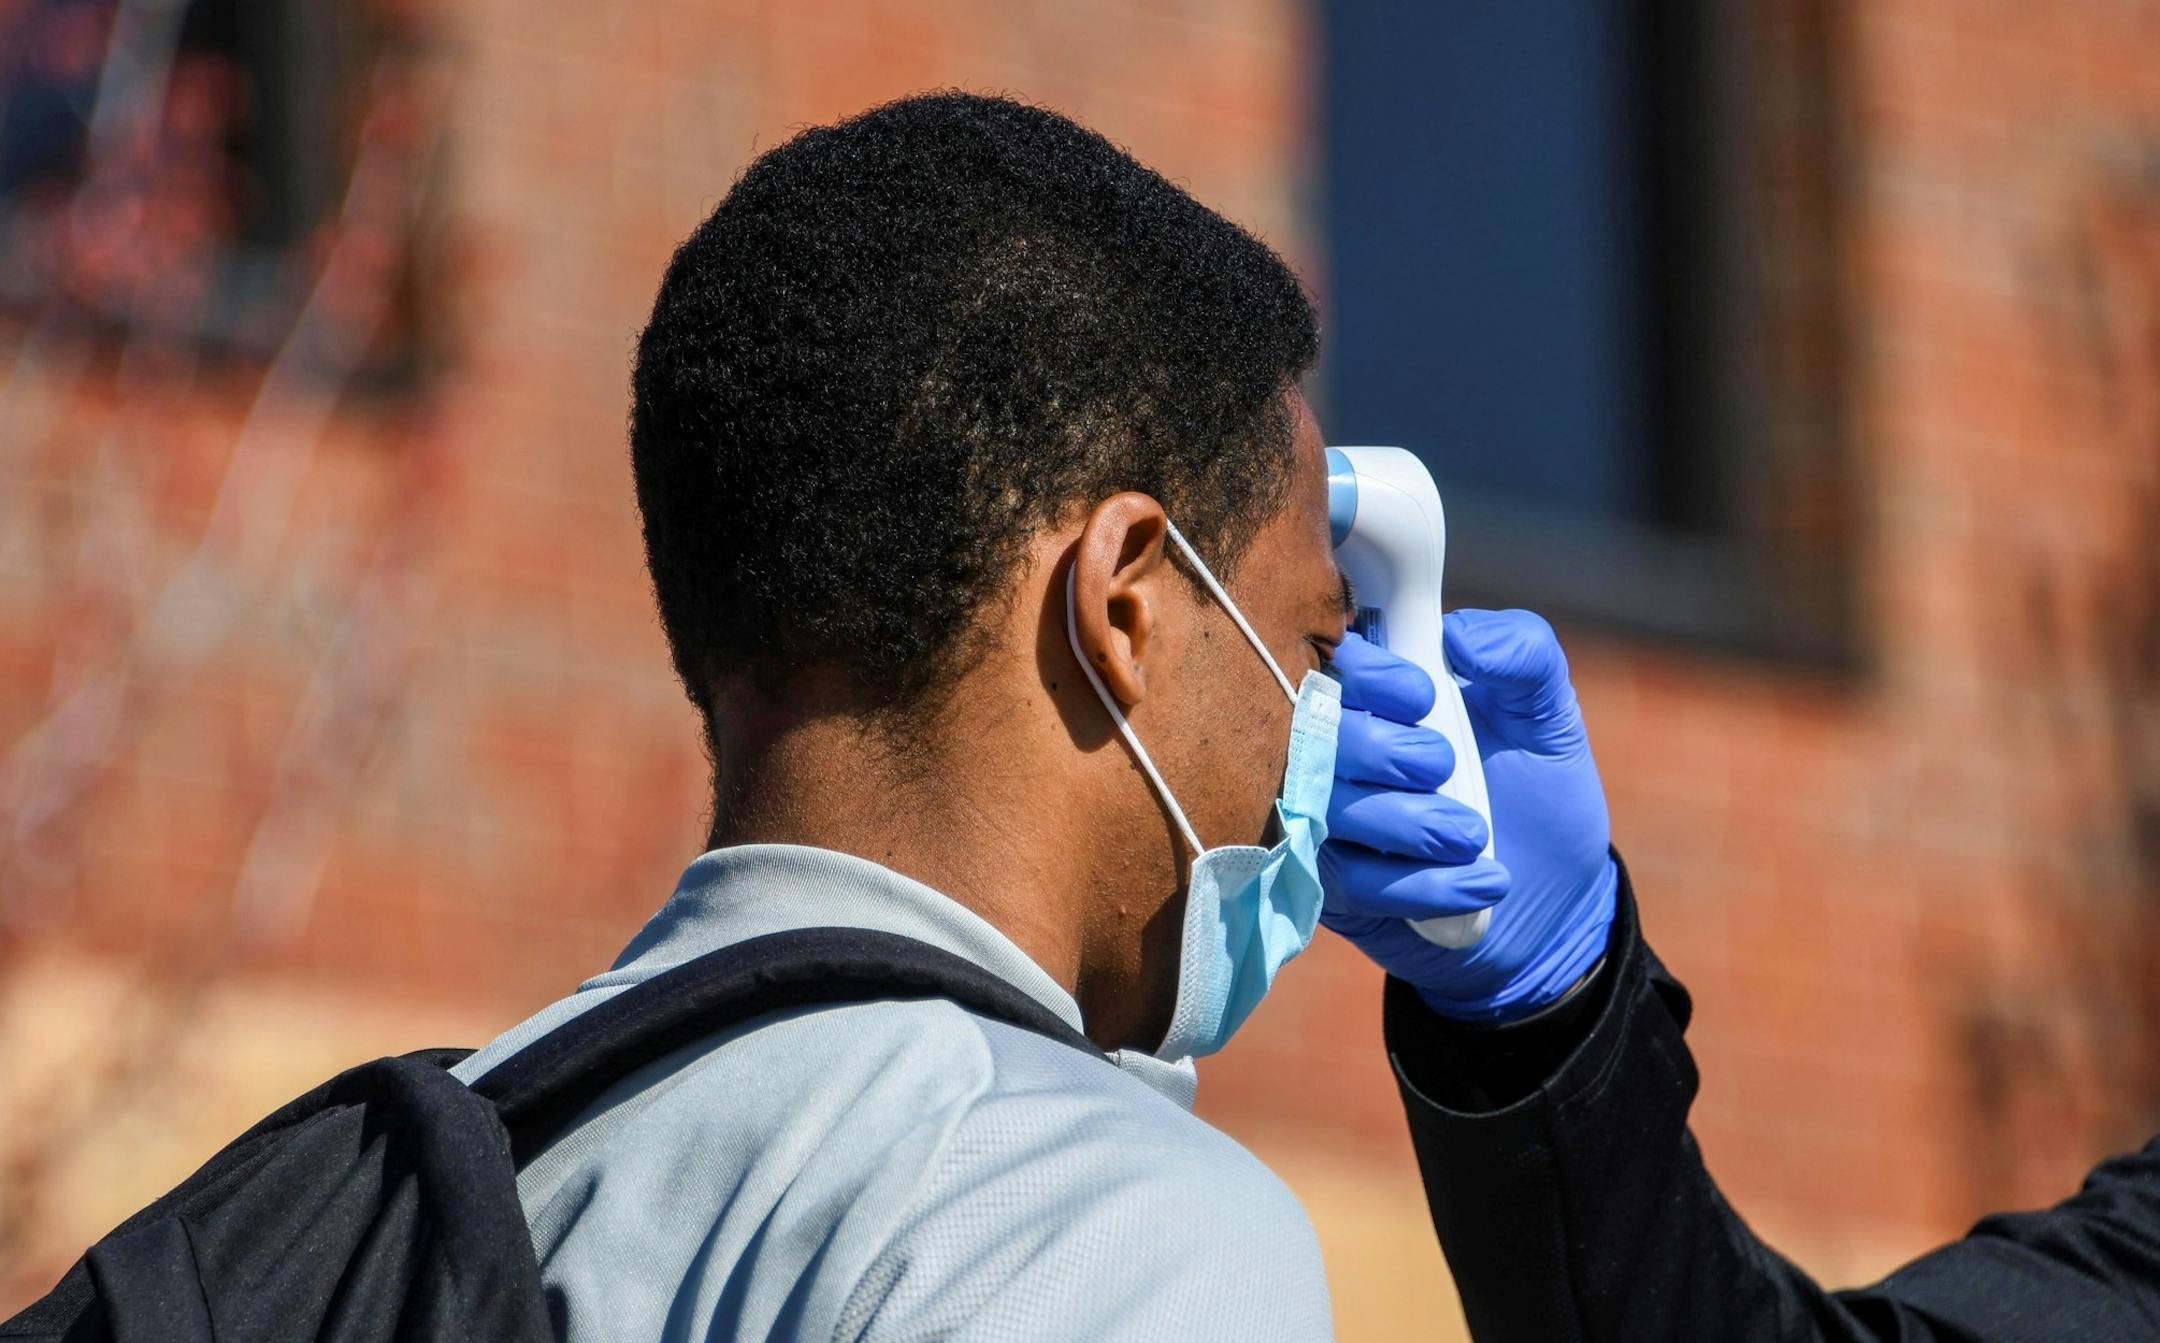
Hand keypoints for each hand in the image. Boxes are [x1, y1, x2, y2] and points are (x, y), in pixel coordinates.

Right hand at [1320, 611, 1616, 1022]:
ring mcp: (1328, 823)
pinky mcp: (1334, 890)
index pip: (1332, 661)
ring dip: (1407, 823)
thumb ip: (1525, 655)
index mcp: (1380, 695)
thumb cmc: (1536, 796)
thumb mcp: (1549, 719)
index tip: (1423, 696)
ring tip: (1473, 835)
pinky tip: (1484, 883)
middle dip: (1381, 750)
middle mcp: (1339, 753)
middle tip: (1443, 765)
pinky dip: (1421, 884)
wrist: (1551, 904)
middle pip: (1313, 736)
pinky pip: (1353, 883)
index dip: (1366, 673)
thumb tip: (1460, 637)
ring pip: (1329, 812)